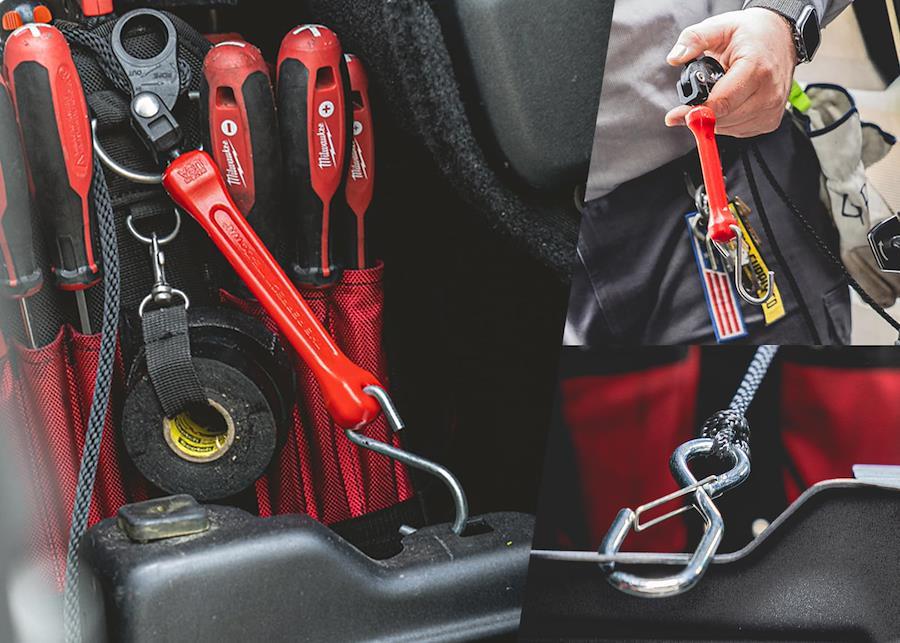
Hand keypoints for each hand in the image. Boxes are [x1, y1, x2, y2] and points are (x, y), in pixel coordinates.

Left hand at [664, 9, 795, 137]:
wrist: (781, 37)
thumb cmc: (752, 33)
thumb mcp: (720, 26)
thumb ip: (694, 39)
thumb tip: (675, 57)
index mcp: (757, 68)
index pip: (721, 103)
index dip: (695, 111)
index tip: (675, 115)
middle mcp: (769, 92)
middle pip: (723, 118)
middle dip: (702, 112)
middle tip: (696, 97)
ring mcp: (772, 109)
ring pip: (728, 127)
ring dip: (714, 117)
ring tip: (719, 92)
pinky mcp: (770, 121)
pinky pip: (738, 130)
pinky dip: (727, 120)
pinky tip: (730, 101)